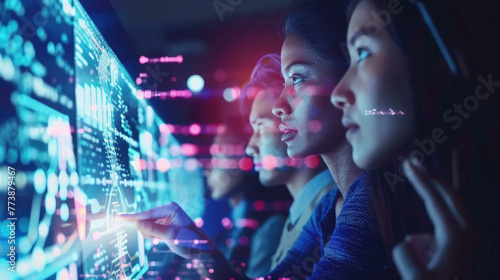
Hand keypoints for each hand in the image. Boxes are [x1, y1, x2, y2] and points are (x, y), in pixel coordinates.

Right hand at [117, 202, 215, 258]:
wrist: (200, 249)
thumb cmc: (189, 241)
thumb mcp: (170, 236)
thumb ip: (153, 229)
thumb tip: (137, 223)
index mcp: (170, 208)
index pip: (147, 214)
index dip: (132, 217)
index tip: (118, 216)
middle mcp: (167, 209)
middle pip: (146, 220)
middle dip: (149, 231)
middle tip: (159, 238)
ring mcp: (165, 216)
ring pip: (147, 226)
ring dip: (151, 235)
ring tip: (163, 239)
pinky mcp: (164, 223)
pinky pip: (151, 229)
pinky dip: (153, 235)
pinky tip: (162, 239)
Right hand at [392, 159, 472, 279]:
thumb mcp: (416, 279)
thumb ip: (406, 257)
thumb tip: (407, 241)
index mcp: (455, 237)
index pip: (434, 200)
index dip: (420, 180)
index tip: (406, 164)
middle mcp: (468, 232)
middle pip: (449, 194)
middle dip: (430, 176)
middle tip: (412, 160)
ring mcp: (471, 237)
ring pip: (454, 203)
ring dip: (436, 188)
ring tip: (418, 176)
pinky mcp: (469, 243)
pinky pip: (453, 216)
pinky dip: (440, 205)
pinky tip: (425, 215)